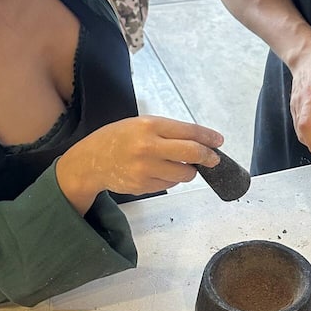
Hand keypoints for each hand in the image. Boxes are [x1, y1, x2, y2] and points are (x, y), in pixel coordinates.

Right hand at [57, 116, 223, 210]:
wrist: (90, 161)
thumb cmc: (120, 137)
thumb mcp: (142, 124)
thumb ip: (169, 131)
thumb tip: (200, 141)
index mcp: (150, 126)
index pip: (189, 132)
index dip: (208, 137)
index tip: (219, 141)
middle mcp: (149, 147)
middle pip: (191, 154)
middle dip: (208, 157)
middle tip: (214, 159)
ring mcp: (146, 169)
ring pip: (184, 174)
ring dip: (188, 170)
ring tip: (178, 164)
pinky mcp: (143, 186)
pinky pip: (169, 184)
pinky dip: (171, 179)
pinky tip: (158, 171)